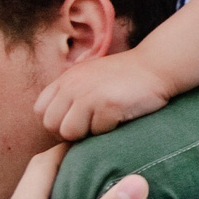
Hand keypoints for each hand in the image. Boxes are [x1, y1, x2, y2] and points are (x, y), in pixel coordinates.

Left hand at [34, 49, 177, 139]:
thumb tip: (56, 124)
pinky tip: (121, 117)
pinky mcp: (108, 105)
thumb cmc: (125, 77)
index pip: (41, 110)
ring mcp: (89, 95)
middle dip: (70, 131)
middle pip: (52, 125)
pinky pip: (97, 132)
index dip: (56, 121)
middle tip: (91, 127)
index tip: (76, 121)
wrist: (157, 66)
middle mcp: (73, 85)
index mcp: (66, 79)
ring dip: (88, 133)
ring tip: (105, 122)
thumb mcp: (90, 76)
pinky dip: (109, 129)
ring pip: (70, 132)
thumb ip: (70, 92)